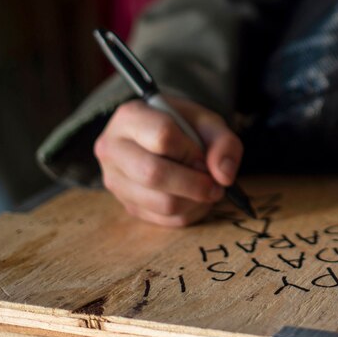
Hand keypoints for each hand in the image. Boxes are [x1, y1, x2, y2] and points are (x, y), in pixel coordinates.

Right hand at [93, 96, 243, 226]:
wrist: (164, 134)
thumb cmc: (184, 125)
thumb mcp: (208, 122)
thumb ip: (223, 142)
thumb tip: (224, 176)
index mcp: (129, 116)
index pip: (162, 136)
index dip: (191, 151)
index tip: (203, 155)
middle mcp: (113, 148)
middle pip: (154, 174)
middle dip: (195, 183)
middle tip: (215, 183)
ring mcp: (115, 180)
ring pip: (161, 203)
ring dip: (195, 201)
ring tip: (206, 188)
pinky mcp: (126, 204)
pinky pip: (163, 220)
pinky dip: (189, 213)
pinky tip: (195, 199)